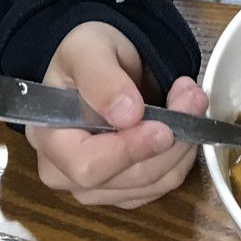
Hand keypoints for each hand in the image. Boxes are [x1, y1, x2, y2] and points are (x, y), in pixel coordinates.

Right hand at [30, 21, 208, 207]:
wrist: (100, 65)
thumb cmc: (85, 56)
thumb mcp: (88, 50)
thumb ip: (102, 79)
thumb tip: (126, 114)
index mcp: (49, 141)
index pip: (87, 166)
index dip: (129, 151)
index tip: (163, 126)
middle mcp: (67, 174)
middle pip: (128, 178)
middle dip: (169, 141)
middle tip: (191, 96)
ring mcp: (97, 188)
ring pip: (154, 183)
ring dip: (182, 144)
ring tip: (189, 99)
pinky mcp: (125, 191)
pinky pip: (164, 184)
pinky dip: (181, 155)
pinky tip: (182, 124)